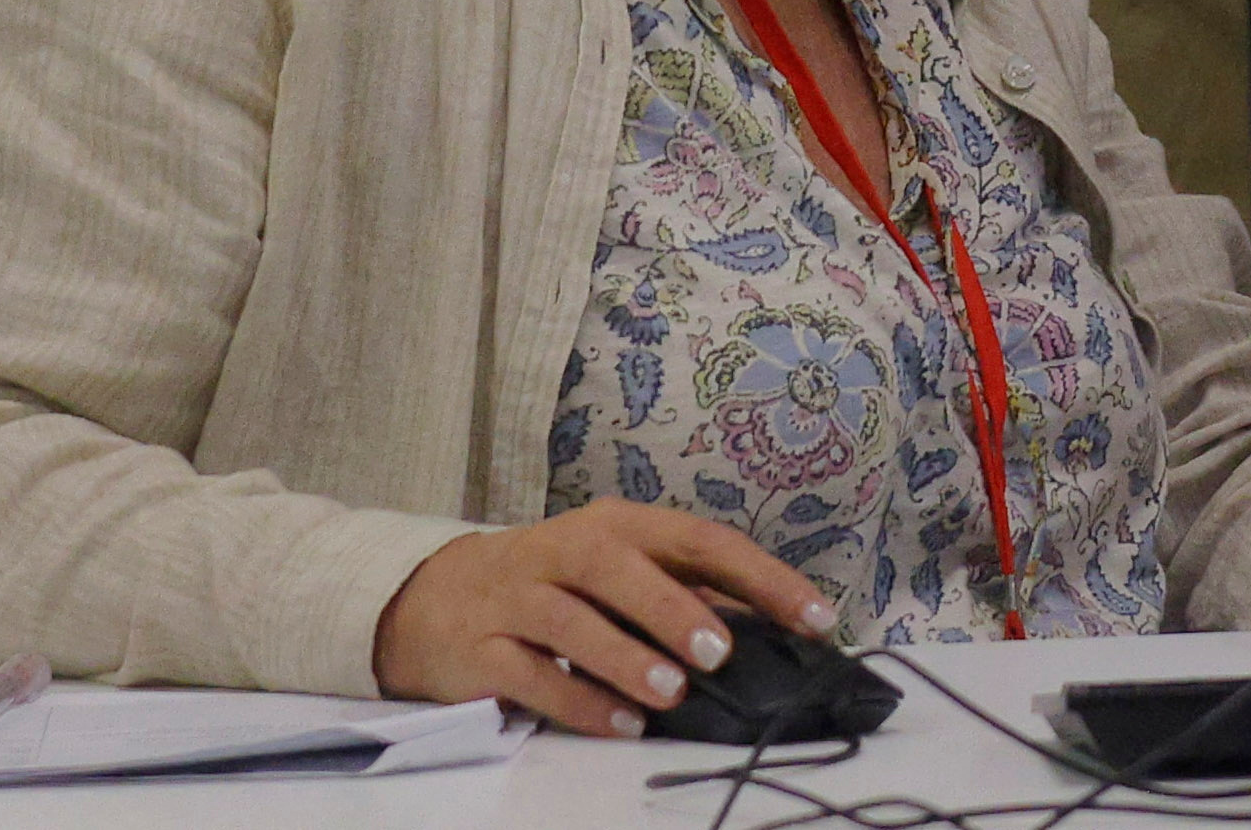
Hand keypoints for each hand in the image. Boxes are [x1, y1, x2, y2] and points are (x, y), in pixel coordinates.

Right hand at [372, 503, 841, 738]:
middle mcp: (566, 551)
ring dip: (625, 659)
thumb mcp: (618, 572)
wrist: (434, 598)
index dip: (761, 578)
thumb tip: (767, 629)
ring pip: (572, 623)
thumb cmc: (556, 584)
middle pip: (622, 570)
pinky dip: (577, 702)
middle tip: (720, 653)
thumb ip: (683, 593)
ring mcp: (518, 598)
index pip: (700, 540)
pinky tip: (619, 725)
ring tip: (671, 695)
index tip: (816, 619)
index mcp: (619, 526)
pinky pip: (531, 676)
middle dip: (675, 611)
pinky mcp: (481, 650)